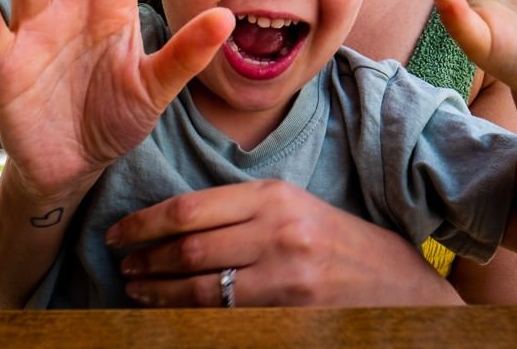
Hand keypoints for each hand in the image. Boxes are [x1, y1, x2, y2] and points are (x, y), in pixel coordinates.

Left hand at [105, 180, 460, 306]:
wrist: (398, 286)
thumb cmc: (338, 242)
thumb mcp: (293, 207)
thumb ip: (240, 211)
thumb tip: (173, 223)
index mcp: (274, 197)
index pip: (190, 209)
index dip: (144, 224)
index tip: (119, 233)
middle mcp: (277, 234)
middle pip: (188, 248)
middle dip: (145, 260)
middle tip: (121, 266)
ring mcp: (284, 279)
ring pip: (199, 289)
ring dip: (159, 293)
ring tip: (137, 290)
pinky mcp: (289, 316)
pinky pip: (223, 318)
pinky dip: (189, 318)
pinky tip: (171, 314)